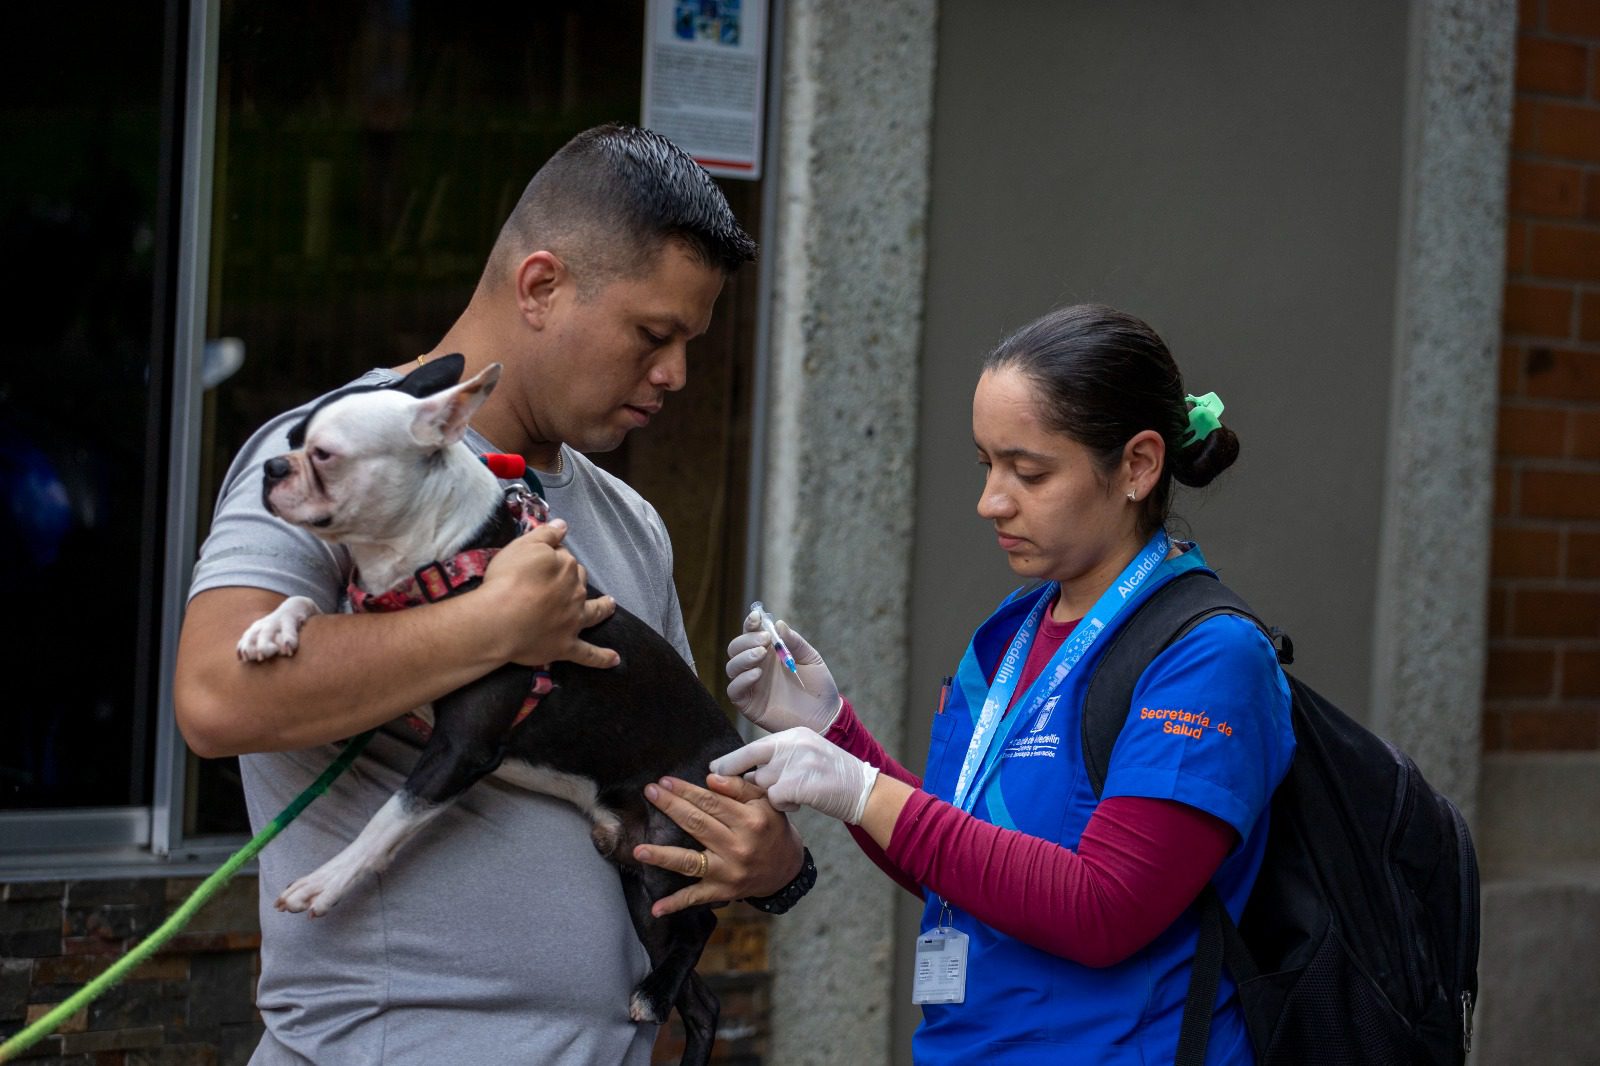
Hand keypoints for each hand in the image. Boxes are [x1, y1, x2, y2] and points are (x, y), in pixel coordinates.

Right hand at [479, 521, 618, 668]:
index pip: (564, 557)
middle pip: (578, 581)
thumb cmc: (507, 579)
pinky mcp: (566, 646)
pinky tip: (615, 660)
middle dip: (573, 579)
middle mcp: (575, 592)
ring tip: (611, 605)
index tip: (539, 562)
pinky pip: (588, 654)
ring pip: (594, 612)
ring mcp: (573, 621)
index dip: (552, 558)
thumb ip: (546, 534)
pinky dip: (602, 658)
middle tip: (558, 581)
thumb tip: (564, 525)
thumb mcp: (523, 546)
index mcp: (566, 567)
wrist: (500, 619)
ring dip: (604, 608)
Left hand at [632, 773, 804, 917]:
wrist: (788, 869)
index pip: (711, 802)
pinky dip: (675, 904)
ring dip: (662, 856)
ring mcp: (729, 872)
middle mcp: (738, 848)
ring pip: (690, 862)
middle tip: (649, 793)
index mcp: (750, 822)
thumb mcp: (766, 802)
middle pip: (697, 825)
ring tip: (639, 850)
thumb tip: (711, 778)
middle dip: (671, 807)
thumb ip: (739, 788)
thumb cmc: (772, 829)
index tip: (664, 781)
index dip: (686, 791)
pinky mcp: (723, 891)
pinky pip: (696, 897)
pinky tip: (656, 908)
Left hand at [710, 728, 879, 823]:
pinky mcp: (800, 783)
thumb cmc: (834, 777)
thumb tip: (744, 773)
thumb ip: (779, 759)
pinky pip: (775, 799)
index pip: (753, 746)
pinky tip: (800, 804)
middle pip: (751, 763)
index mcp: (794, 735)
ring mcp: (797, 763)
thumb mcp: (807, 756)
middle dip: (734, 776)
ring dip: (771, 795)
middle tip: (716, 782)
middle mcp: (794, 744)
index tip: (714, 769)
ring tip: (793, 795)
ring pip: (763, 784)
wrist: (865, 790)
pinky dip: (784, 806)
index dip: (732, 760)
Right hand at [725, 613, 841, 732]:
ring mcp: (751, 685)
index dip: (749, 623)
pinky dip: (742, 679)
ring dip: (744, 657)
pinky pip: (734, 690)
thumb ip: (795, 642)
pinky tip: (757, 674)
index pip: (750, 634)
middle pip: (736, 648)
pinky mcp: (749, 704)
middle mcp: (756, 667)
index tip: (756, 617)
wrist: (824, 716)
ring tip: (761, 654)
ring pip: (732, 666)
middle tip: (765, 640)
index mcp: (769, 652)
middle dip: (746, 640)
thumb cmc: (818, 686)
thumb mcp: (810, 659)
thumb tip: (778, 623)